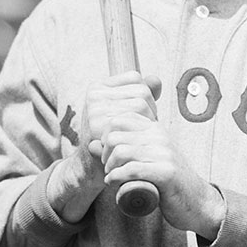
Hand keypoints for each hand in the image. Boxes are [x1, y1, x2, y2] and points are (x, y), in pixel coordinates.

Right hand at [46, 71, 159, 221]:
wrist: (89, 168)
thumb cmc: (112, 139)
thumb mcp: (124, 113)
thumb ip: (140, 95)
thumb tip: (156, 80)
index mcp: (98, 88)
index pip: (135, 78)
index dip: (145, 96)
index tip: (140, 115)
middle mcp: (94, 95)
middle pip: (141, 91)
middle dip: (150, 111)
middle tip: (142, 130)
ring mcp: (94, 110)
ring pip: (141, 104)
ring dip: (147, 123)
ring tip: (138, 136)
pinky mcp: (98, 127)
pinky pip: (135, 121)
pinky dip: (142, 133)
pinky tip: (134, 143)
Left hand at [96, 78, 225, 238]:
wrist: (198, 202)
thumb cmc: (168, 182)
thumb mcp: (146, 159)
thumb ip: (122, 149)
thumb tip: (91, 144)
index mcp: (155, 129)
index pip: (119, 119)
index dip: (105, 137)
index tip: (107, 154)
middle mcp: (160, 136)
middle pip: (115, 135)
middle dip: (104, 154)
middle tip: (109, 169)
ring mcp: (164, 153)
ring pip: (120, 151)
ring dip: (109, 167)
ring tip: (112, 177)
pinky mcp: (166, 172)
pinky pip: (131, 169)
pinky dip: (116, 177)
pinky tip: (113, 183)